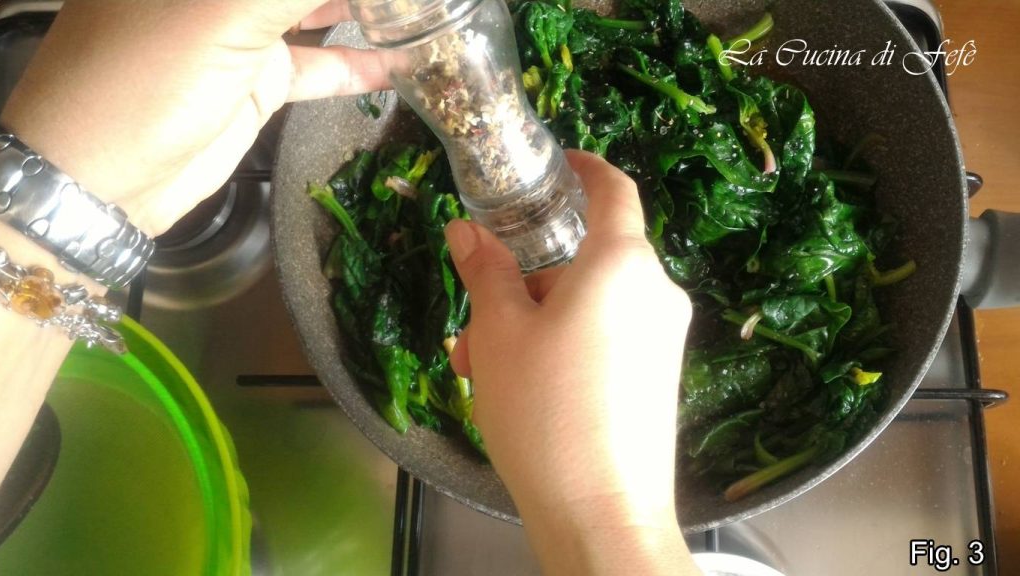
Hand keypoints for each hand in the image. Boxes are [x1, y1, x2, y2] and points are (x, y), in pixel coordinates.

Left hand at [0, 0, 386, 236]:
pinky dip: (358, 63)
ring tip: (422, 16)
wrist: (102, 178)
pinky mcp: (257, 79)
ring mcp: (241, 30)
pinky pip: (319, 61)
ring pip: (316, 6)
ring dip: (366, 10)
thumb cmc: (147, 77)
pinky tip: (400, 64)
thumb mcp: (226, 10)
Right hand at [445, 151, 696, 574]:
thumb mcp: (499, 333)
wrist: (603, 513)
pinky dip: (564, 346)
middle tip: (476, 325)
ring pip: (590, 305)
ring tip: (484, 369)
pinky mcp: (660, 376)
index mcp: (622, 263)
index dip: (585, 168)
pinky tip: (521, 389)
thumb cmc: (545, 410)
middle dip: (524, 282)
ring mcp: (664, 337)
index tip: (556, 166)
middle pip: (586, 260)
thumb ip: (486, 271)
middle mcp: (656, 291)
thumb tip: (465, 231)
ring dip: (534, 322)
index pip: (614, 189)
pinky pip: (608, 338)